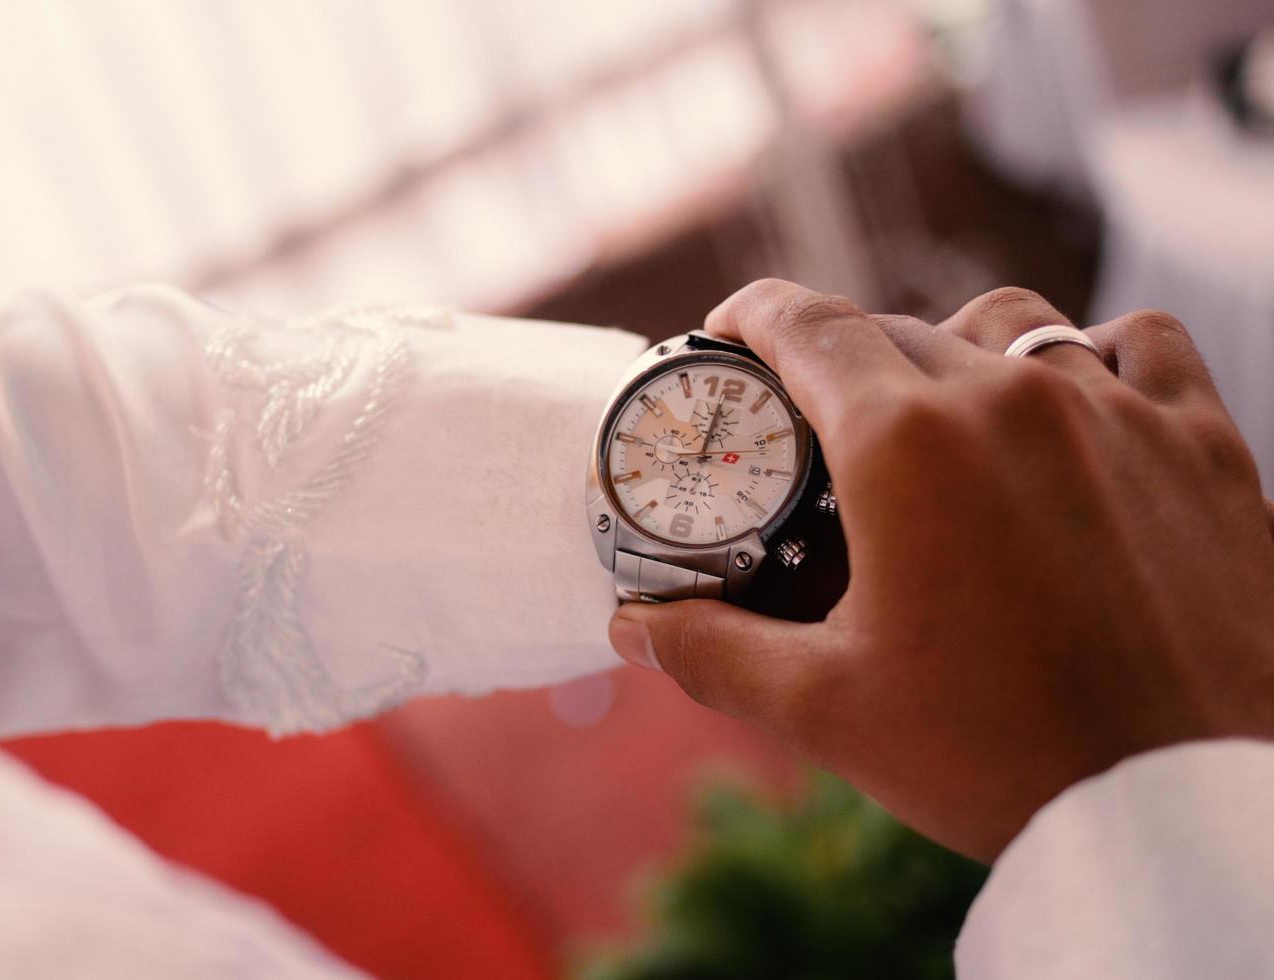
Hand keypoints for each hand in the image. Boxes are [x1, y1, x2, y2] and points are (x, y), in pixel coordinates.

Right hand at [608, 281, 1273, 860]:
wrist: (1179, 811)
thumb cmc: (1002, 758)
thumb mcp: (828, 709)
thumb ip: (714, 652)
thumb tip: (633, 628)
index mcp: (907, 444)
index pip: (806, 325)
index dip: (752, 318)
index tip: (727, 337)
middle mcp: (1010, 395)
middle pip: (894, 328)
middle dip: (839, 362)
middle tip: (816, 428)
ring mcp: (1116, 410)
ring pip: (1009, 320)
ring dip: (955, 348)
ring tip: (939, 413)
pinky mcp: (1201, 444)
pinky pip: (1138, 344)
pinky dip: (1096, 353)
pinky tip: (1077, 400)